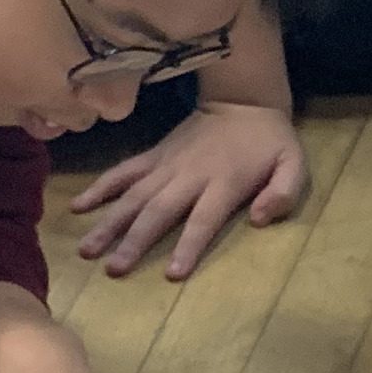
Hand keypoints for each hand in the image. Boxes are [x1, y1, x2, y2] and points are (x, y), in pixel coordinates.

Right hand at [70, 99, 307, 278]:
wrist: (243, 100)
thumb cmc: (270, 142)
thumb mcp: (294, 165)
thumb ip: (282, 193)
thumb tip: (260, 219)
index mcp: (223, 183)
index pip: (203, 220)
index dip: (188, 246)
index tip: (171, 273)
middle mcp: (189, 176)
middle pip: (158, 212)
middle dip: (135, 241)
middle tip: (113, 269)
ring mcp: (166, 165)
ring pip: (133, 196)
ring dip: (109, 223)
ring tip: (86, 250)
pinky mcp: (154, 156)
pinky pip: (123, 172)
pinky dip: (100, 188)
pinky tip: (77, 207)